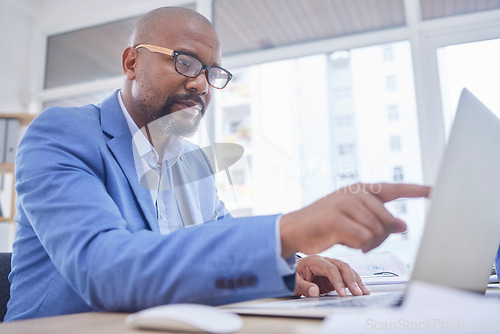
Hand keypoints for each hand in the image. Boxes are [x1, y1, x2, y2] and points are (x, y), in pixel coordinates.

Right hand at [280, 183, 429, 256]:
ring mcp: (344, 204)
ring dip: (367, 243)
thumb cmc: (324, 224)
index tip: (436, 191)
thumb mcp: (354, 219)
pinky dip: (357, 246)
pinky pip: (363, 239)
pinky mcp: (336, 219)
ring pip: (377, 231)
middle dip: (380, 237)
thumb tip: (404, 225)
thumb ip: (378, 219)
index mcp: (359, 189)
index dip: (416, 190)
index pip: (394, 189)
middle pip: (388, 220)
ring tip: (350, 240)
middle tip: (363, 242)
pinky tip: (344, 242)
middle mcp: (354, 193)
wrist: (293, 229)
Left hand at [294, 255, 369, 296]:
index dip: (338, 280)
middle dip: (351, 280)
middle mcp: (325, 261)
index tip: (342, 293)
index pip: (330, 269)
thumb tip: (314, 291)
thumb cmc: (292, 275)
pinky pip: (347, 275)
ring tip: (364, 292)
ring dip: (357, 280)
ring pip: (347, 269)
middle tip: (357, 293)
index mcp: (314, 261)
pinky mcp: (334, 273)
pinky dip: (355, 281)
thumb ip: (303, 286)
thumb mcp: (293, 282)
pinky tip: (361, 289)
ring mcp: (331, 266)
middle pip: (342, 266)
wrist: (291, 271)